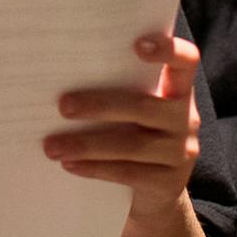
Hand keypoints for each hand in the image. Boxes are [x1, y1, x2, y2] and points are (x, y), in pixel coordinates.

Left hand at [46, 33, 202, 219]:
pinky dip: (94, 168)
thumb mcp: (133, 111)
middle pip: (142, 106)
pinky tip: (69, 164)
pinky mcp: (169, 183)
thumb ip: (116, 89)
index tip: (137, 44)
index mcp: (178, 90)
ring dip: (86, 144)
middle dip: (99, 106)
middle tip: (62, 105)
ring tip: (51, 146)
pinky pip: (127, 173)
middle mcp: (185, 118)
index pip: (185, 62)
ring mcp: (180, 152)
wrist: (155, 192)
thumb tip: (59, 74)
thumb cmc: (133, 134)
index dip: (167, 50)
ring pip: (131, 145)